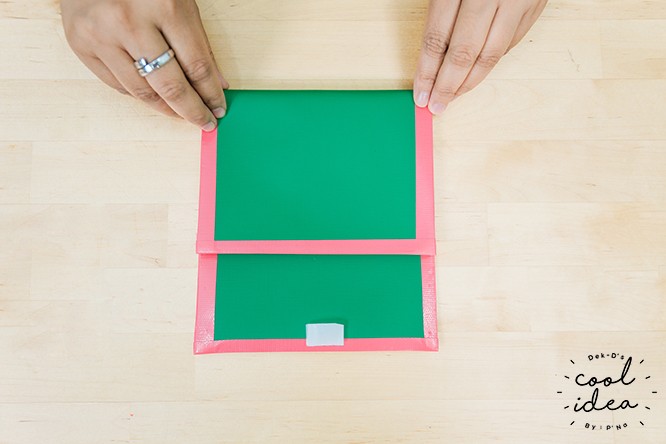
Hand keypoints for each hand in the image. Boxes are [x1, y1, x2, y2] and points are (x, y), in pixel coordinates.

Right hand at [61, 0, 227, 130]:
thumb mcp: (181, 2)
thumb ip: (199, 43)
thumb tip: (216, 84)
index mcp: (164, 6)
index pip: (196, 66)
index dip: (211, 94)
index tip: (218, 109)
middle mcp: (131, 23)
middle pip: (170, 86)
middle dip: (192, 111)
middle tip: (204, 121)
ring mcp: (102, 35)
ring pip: (142, 92)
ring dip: (166, 109)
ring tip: (181, 114)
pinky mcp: (80, 44)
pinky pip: (117, 85)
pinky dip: (139, 94)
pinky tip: (154, 95)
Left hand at [414, 0, 546, 114]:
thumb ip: (439, 8)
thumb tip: (430, 58)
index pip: (438, 39)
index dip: (427, 71)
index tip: (419, 93)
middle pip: (465, 53)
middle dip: (447, 85)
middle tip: (436, 105)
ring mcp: (517, 0)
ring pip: (492, 54)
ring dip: (471, 82)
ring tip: (454, 97)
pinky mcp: (535, 4)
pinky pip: (511, 43)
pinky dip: (492, 61)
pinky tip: (476, 73)